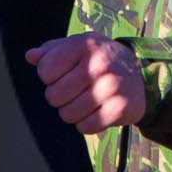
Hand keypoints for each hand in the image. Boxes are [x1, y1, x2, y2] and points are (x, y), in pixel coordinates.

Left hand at [26, 33, 145, 133]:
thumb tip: (30, 56)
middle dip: (60, 97)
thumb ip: (52, 51)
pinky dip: (87, 123)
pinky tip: (97, 111)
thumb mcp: (79, 46)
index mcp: (85, 45)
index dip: (50, 77)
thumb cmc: (100, 59)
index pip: (45, 71)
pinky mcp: (120, 109)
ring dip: (72, 112)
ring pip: (68, 114)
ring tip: (85, 101)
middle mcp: (99, 64)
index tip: (64, 74)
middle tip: (75, 90)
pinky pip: (85, 127)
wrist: (140, 74)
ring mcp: (111, 87)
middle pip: (54, 96)